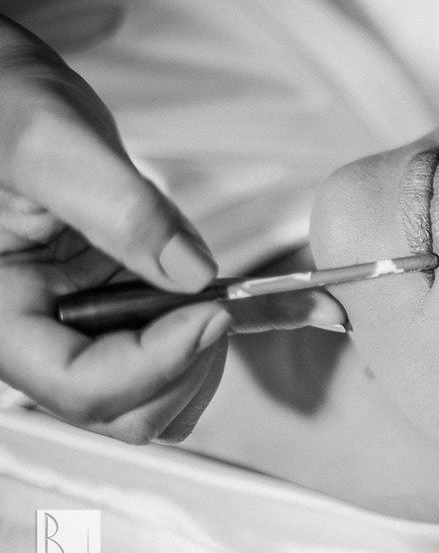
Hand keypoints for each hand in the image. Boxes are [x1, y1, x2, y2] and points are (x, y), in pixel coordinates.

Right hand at [0, 16, 343, 442]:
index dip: (157, 361)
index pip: (80, 385)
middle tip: (223, 302)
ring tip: (234, 296)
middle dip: (189, 364)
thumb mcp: (50, 142)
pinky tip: (286, 304)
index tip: (212, 309)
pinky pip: (182, 346)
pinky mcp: (122, 305)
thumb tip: (193, 276)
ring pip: (159, 395)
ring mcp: (84, 326)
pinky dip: (233, 329)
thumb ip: (120, 211)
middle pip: (126, 410)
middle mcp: (38, 335)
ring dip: (209, 355)